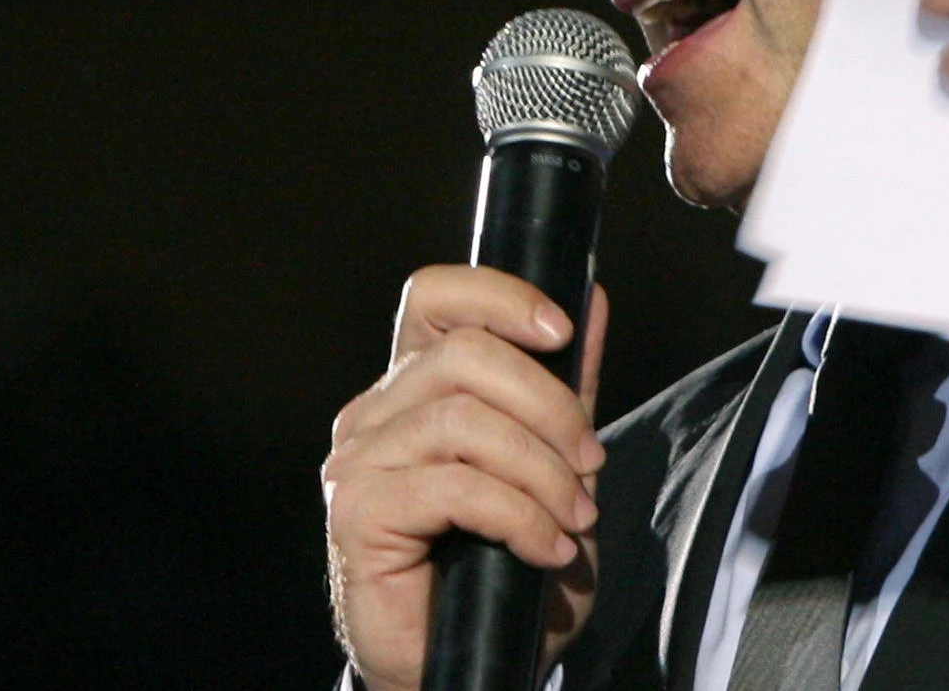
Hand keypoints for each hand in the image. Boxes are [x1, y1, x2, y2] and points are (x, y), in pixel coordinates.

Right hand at [323, 266, 608, 690]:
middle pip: (466, 354)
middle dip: (550, 405)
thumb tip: (589, 297)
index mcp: (414, 387)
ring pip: (464, 421)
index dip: (500, 295)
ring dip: (542, 472)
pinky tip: (545, 549)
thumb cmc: (501, 570)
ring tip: (573, 520)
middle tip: (591, 465)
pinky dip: (520, 516)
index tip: (562, 331)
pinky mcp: (357, 512)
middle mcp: (375, 413)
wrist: (461, 665)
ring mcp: (358, 461)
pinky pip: (454, 487)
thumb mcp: (553, 466)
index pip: (436, 297)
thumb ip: (564, 387)